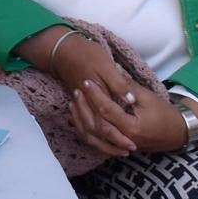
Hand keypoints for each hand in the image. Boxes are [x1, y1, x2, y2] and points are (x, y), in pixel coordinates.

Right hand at [22, 28, 158, 158]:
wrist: (63, 49)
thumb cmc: (87, 54)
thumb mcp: (106, 66)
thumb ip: (119, 84)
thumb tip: (131, 101)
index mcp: (94, 96)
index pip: (106, 122)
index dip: (119, 135)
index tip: (134, 143)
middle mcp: (85, 104)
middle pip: (96, 131)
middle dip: (112, 143)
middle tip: (130, 149)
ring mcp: (79, 105)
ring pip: (88, 132)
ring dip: (103, 143)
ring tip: (119, 150)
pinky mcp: (77, 104)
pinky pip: (83, 126)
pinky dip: (93, 136)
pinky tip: (104, 139)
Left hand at [74, 75, 187, 156]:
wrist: (178, 133)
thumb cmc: (165, 113)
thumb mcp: (148, 97)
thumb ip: (127, 86)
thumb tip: (112, 68)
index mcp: (132, 127)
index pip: (106, 110)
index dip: (95, 94)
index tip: (86, 81)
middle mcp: (124, 139)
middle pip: (96, 125)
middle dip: (84, 107)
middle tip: (77, 90)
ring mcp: (120, 146)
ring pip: (93, 137)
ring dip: (81, 120)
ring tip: (73, 103)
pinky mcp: (119, 147)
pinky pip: (97, 142)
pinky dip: (86, 131)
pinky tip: (76, 119)